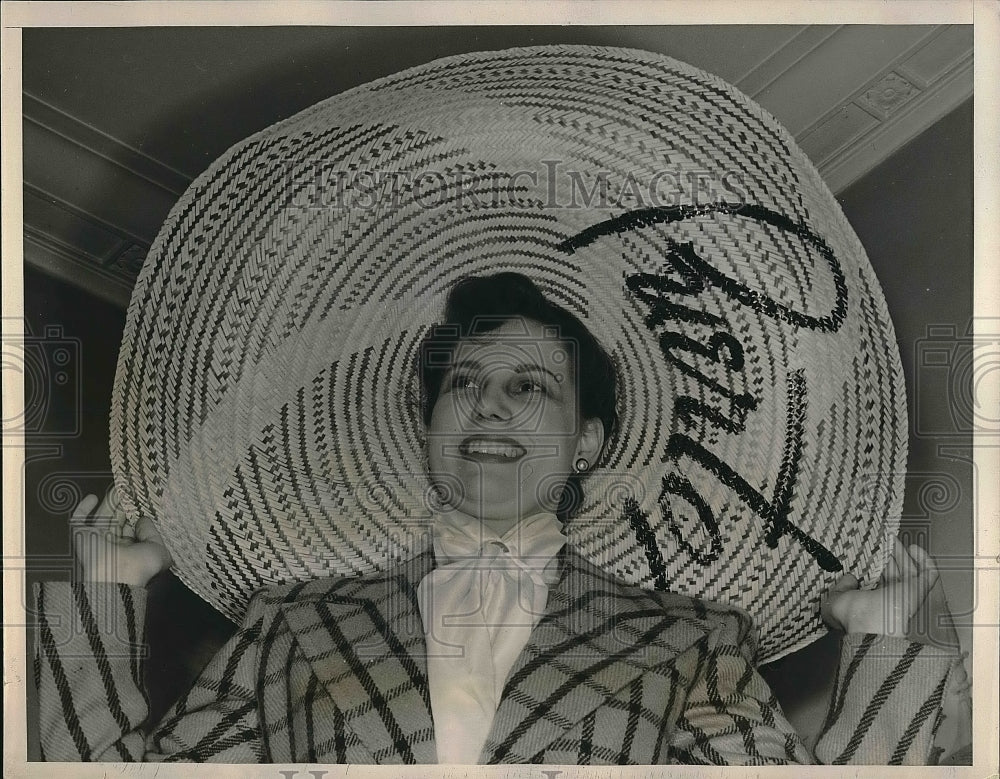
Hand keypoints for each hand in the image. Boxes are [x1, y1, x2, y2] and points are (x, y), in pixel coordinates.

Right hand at [70, 489, 172, 586]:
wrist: (119, 577)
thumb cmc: (142, 566)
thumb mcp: (156, 547)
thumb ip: (150, 531)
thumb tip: (142, 518)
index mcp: (130, 550)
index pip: (131, 529)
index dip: (135, 514)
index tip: (141, 500)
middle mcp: (113, 545)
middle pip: (117, 520)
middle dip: (123, 505)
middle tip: (130, 489)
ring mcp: (97, 541)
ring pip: (102, 517)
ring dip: (109, 502)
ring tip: (119, 487)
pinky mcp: (82, 537)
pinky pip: (78, 521)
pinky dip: (83, 508)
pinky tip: (93, 497)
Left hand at [821, 538, 945, 640]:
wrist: (873, 627)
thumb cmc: (852, 616)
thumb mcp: (835, 601)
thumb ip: (840, 587)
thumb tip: (849, 578)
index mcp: (872, 601)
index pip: (876, 580)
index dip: (874, 565)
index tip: (868, 551)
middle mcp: (890, 597)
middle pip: (893, 572)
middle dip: (888, 556)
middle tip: (881, 540)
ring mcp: (906, 593)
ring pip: (908, 570)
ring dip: (902, 553)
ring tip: (893, 538)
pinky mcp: (919, 590)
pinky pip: (928, 573)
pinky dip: (924, 560)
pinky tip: (914, 548)